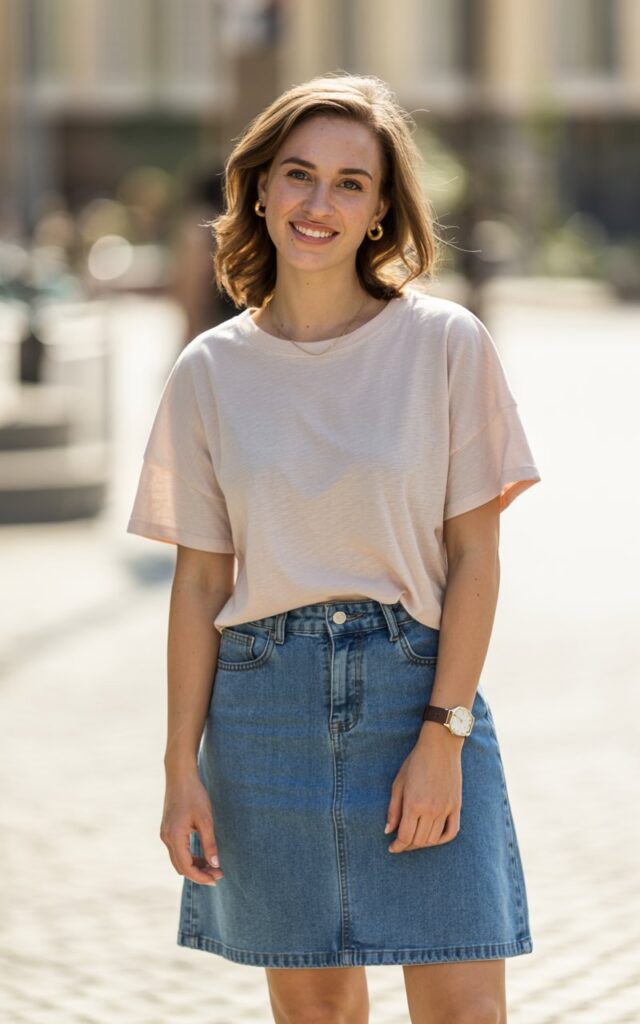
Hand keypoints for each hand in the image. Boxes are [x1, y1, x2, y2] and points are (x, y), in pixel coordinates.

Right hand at [160, 769, 223, 884]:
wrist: (180, 775)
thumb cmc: (194, 794)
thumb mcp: (206, 819)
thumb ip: (209, 843)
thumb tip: (215, 864)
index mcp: (174, 837)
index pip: (186, 867)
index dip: (202, 877)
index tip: (217, 878)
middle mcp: (166, 838)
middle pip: (181, 867)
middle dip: (199, 874)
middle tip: (217, 875)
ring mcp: (165, 834)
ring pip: (178, 860)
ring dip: (194, 866)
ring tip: (213, 866)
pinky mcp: (168, 829)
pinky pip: (177, 850)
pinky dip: (189, 857)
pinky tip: (202, 856)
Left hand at [385, 726, 461, 851]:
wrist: (440, 747)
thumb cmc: (415, 762)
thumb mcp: (398, 783)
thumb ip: (393, 809)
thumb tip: (388, 831)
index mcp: (414, 805)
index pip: (405, 837)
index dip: (397, 846)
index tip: (392, 848)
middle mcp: (431, 810)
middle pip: (419, 840)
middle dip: (407, 845)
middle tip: (401, 842)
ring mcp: (446, 809)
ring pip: (433, 839)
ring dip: (422, 843)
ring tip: (414, 838)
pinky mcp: (456, 806)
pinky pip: (451, 832)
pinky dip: (441, 839)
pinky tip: (433, 838)